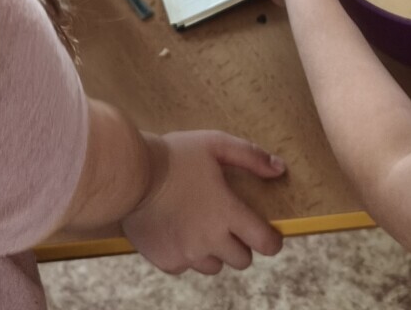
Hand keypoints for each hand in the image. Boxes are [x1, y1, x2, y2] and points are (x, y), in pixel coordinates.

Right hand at [122, 131, 285, 274]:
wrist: (130, 174)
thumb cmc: (175, 155)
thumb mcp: (215, 144)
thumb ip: (251, 156)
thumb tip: (279, 169)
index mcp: (227, 213)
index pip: (265, 243)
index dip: (272, 240)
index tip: (269, 235)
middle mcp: (211, 240)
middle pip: (242, 260)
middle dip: (240, 244)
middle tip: (228, 224)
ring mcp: (188, 254)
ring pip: (215, 266)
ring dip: (214, 252)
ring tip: (201, 227)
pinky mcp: (167, 261)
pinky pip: (186, 267)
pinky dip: (186, 255)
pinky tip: (178, 232)